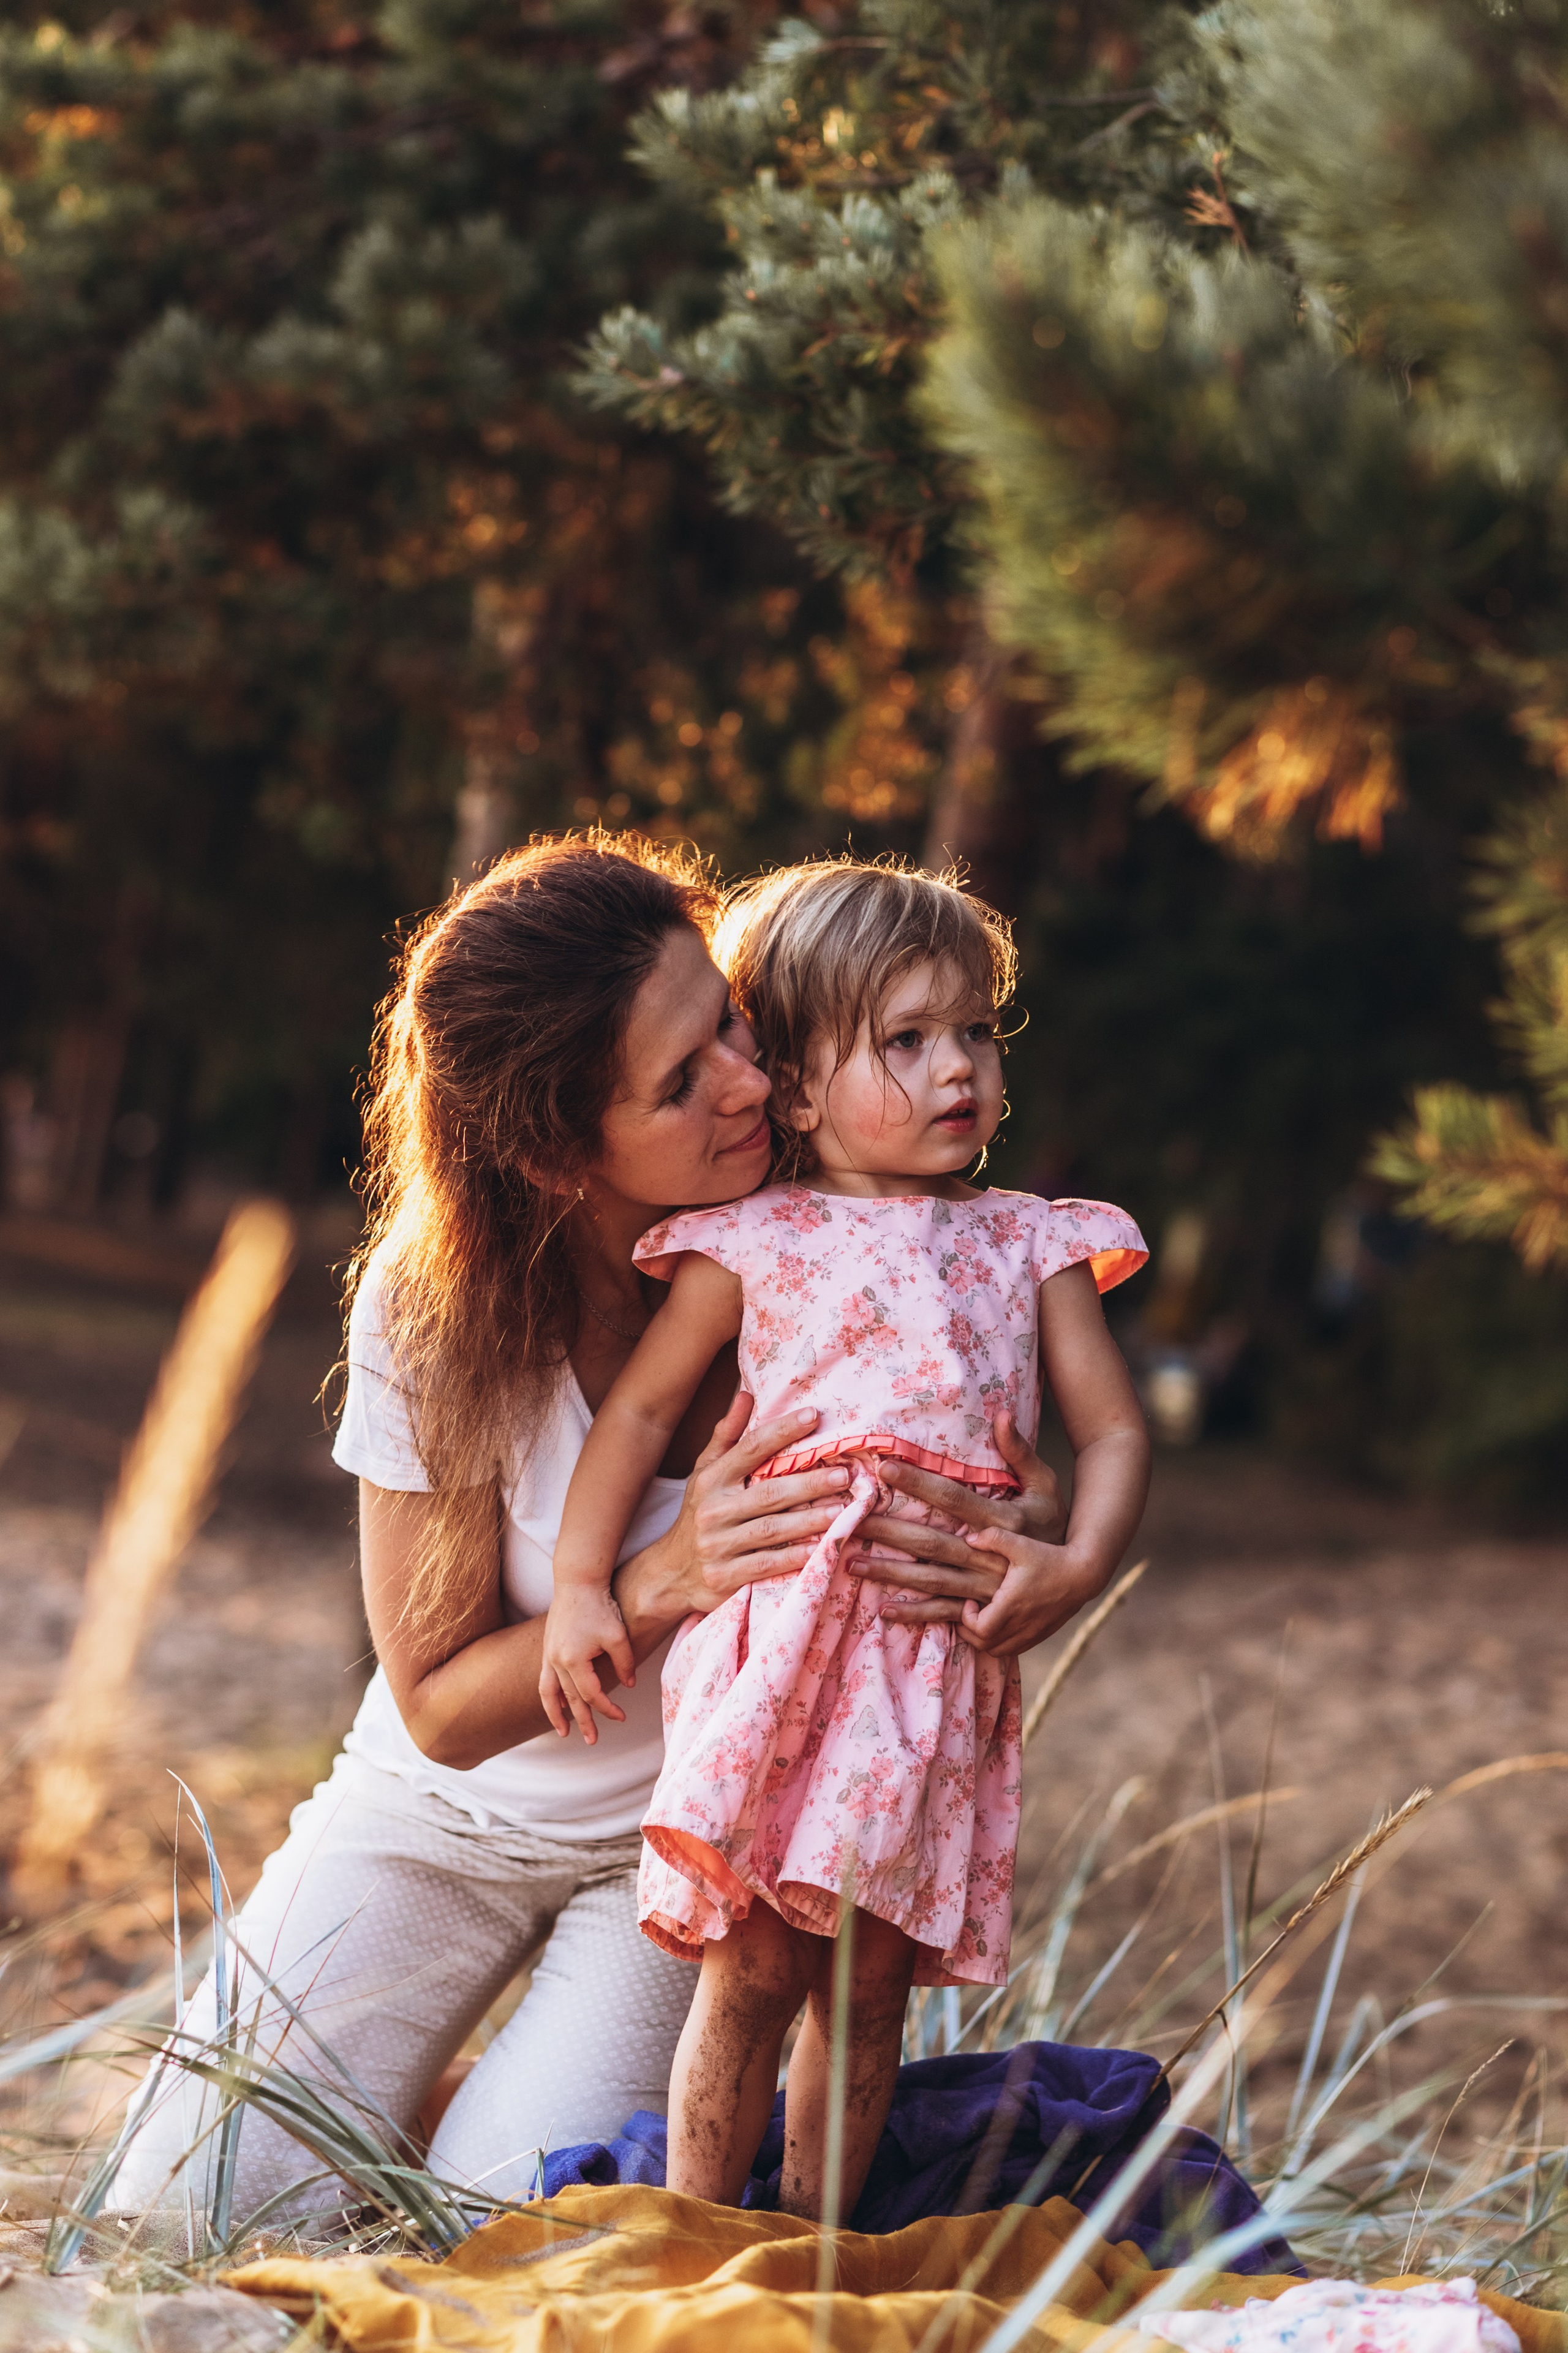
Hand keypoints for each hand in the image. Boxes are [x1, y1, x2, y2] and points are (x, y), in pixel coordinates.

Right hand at [540, 1587, 634, 1743]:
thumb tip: (629, 1685)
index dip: (608, 1708)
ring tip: (562, 1732)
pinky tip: (556, 1703)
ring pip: (549, 1693)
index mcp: (574, 1661)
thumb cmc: (599, 1606)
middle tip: (592, 1741)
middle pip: (570, 1700)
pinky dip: (549, 1695)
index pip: (592, 1695)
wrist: (577, 1581)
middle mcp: (557, 1661)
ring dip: (556, 1714)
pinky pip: (544, 1679)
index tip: (621, 1717)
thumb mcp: (618, 1636)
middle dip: (583, 1721)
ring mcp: (549, 1655)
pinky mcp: (548, 1648)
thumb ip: (624, 1663)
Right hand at [617, 1392, 852, 1639]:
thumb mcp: (705, 1473)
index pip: (750, 1448)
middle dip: (810, 1483)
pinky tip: (820, 1548)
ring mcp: (717, 1545)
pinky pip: (767, 1564)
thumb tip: (746, 1394)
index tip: (814, 1416)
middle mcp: (712, 1510)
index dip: (782, 1431)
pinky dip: (795, 1557)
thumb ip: (728, 1436)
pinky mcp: (724, 1577)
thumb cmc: (699, 1514)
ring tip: (844, 1509)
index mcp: (711, 1479)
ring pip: (772, 1530)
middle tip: (845, 1474)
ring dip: (811, 1520)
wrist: (671, 1573)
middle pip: (768, 1493)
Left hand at [853, 1413, 1066, 1628]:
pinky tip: (884, 1609)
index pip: (953, 1498)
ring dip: (890, 1573)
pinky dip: (916, 1614)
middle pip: (931, 1541)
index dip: (918, 1482)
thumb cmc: (1054, 1526)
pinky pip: (945, 1614)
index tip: (884, 1467)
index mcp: (1003, 1522)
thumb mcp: (1045, 1485)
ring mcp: (985, 1589)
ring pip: (931, 1579)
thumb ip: (1020, 1452)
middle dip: (888, 1531)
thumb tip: (1002, 1413)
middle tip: (848, 1519)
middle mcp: (990, 1556)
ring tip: (850, 1563)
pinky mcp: (984, 1614)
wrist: (1080, 1578)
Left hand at [953, 1533, 1108, 1658]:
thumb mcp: (1020, 1543)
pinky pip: (1014, 1650)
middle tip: (968, 1611)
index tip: (970, 1601)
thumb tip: (968, 1539)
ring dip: (984, 1639)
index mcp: (1012, 1605)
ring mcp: (1032, 1633)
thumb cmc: (1050, 1557)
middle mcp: (1022, 1624)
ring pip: (998, 1651)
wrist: (1083, 1574)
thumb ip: (992, 1538)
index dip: (967, 1618)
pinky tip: (1000, 1624)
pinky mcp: (1040, 1635)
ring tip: (982, 1619)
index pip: (980, 1629)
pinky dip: (1001, 1643)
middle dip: (969, 1631)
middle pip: (984, 1645)